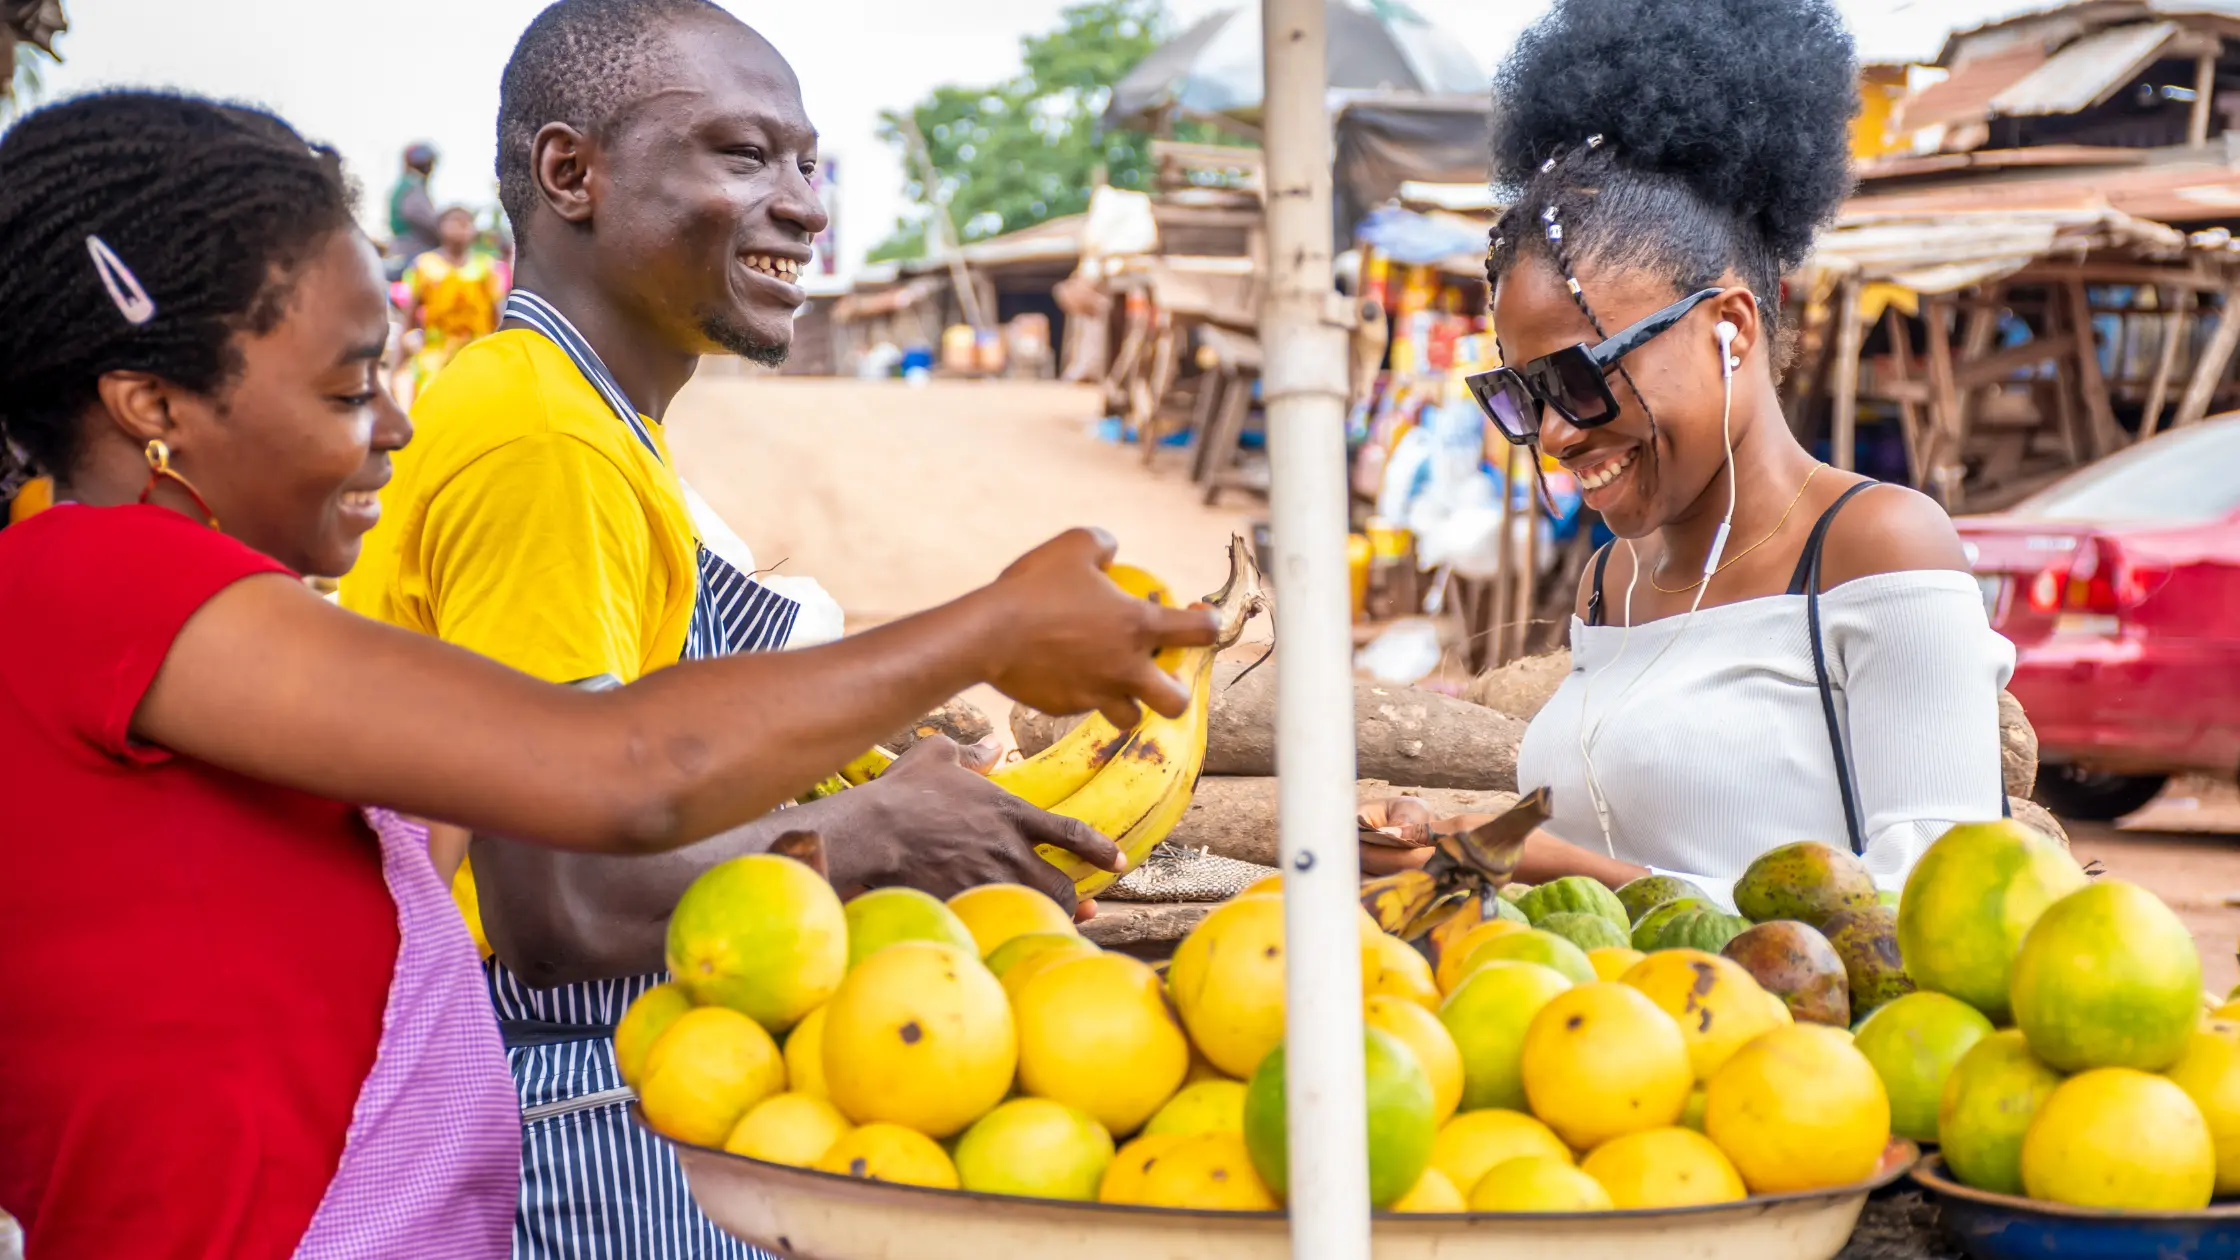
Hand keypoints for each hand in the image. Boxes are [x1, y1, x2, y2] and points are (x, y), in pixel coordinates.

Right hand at [817, 735, 1122, 913]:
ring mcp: (988, 882)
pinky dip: (1009, 934)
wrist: (870, 832)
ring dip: (1050, 919)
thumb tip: (990, 744)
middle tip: (1083, 905)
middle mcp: (1008, 851)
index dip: (1100, 849)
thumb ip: (971, 752)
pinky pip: (999, 927)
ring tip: (1057, 926)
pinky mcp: (964, 905)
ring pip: (1036, 910)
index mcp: (1010, 813)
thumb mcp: (938, 755)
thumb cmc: (902, 792)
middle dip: (1076, 898)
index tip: (1119, 862)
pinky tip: (1012, 940)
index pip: (1072, 834)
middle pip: (1063, 885)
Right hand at [972, 528, 1219, 727]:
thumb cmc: (1034, 586)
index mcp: (1138, 626)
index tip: (1196, 616)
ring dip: (1128, 703)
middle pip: (1177, 701)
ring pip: (1130, 717)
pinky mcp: (1066, 708)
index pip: (1202, 632)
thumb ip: (1103, 545)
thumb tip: (1112, 553)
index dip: (1209, 624)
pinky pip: (1083, 707)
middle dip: (1176, 691)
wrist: (988, 633)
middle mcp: (1125, 668)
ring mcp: (1096, 694)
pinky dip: (1081, 694)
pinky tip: (1061, 672)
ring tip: (1111, 681)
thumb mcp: (1073, 544)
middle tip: (1158, 673)